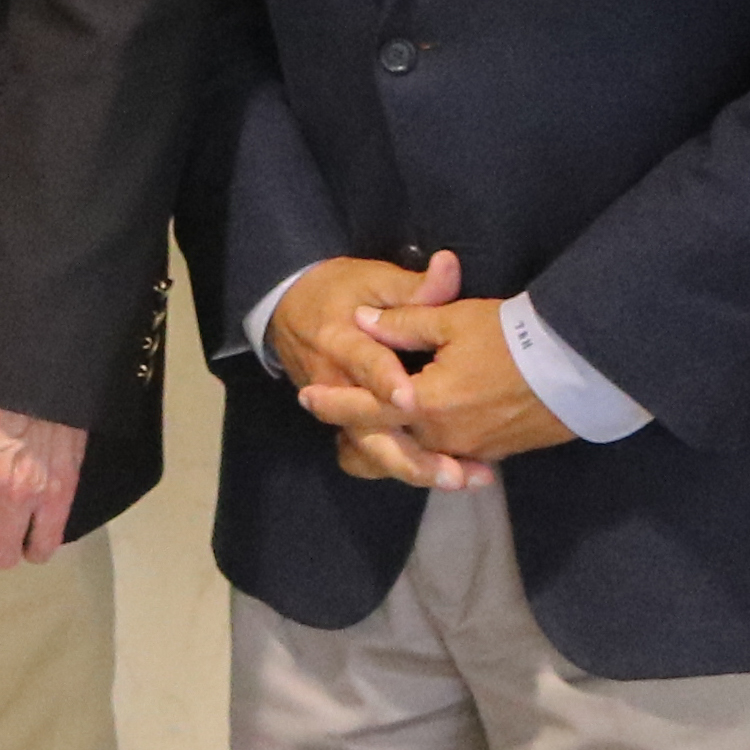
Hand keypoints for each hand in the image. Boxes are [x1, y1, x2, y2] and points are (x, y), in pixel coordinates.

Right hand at [269, 251, 487, 491]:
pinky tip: (450, 476)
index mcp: (339, 341)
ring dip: (414, 470)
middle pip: (366, 430)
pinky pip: (373, 458)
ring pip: (371, 453)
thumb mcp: (371, 278)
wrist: (289, 311)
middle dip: (409, 456)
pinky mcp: (346, 426)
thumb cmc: (338, 292)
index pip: (363, 364)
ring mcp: (338, 413)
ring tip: (461, 479)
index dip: (384, 382)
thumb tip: (450, 269)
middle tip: (453, 471)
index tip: (410, 400)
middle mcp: (336, 386)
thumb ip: (413, 286)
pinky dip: (406, 470)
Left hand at [350, 288, 577, 472]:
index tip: (307, 397)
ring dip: (391, 452)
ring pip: (417, 459)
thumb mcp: (454, 319)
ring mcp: (471, 450)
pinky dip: (427, 455)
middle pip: (387, 446)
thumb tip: (363, 320)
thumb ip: (403, 322)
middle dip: (356, 439)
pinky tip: (421, 446)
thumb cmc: (513, 338)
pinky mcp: (495, 453)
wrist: (580, 368)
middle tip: (332, 432)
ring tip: (368, 444)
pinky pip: (448, 459)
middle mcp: (443, 437)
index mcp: (426, 405)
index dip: (334, 403)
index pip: (366, 409)